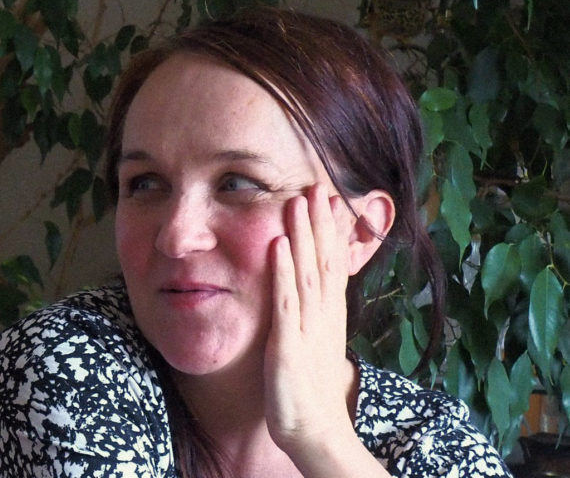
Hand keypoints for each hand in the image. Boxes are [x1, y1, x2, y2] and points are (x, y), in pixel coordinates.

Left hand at [264, 182, 354, 457]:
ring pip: (307, 272)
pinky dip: (283, 272)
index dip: (331, 230)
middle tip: (317, 185)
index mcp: (329, 312)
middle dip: (320, 222)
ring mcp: (308, 327)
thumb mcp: (318, 340)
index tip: (328, 198)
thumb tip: (315, 288)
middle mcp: (323, 314)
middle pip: (324, 260)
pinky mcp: (289, 344)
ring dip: (304, 236)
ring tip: (300, 202)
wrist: (315, 427)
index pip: (333, 263)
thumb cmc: (311, 384)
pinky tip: (279, 246)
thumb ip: (315, 313)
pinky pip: (286, 302)